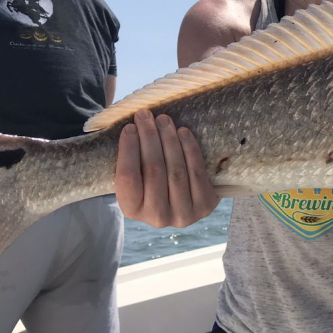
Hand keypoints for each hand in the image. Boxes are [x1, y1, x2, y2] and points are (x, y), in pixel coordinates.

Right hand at [115, 109, 220, 227]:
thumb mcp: (137, 178)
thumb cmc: (153, 182)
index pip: (128, 178)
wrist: (185, 201)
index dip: (129, 150)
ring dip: (169, 139)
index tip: (129, 127)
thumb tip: (132, 126)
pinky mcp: (205, 206)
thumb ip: (132, 160)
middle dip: (149, 137)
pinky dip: (190, 148)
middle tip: (146, 115)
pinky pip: (197, 171)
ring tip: (164, 120)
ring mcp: (183, 214)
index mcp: (132, 210)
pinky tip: (183, 132)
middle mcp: (157, 217)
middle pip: (153, 170)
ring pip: (176, 169)